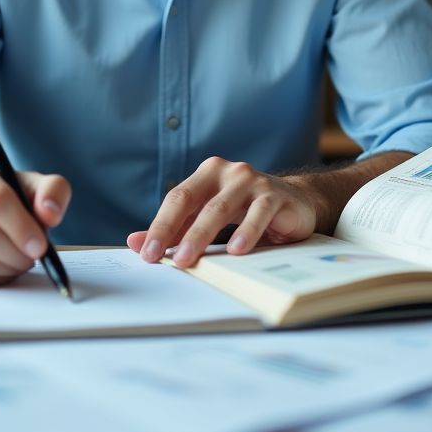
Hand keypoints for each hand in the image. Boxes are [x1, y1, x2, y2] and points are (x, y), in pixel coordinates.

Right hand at [0, 152, 70, 285]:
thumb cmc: (1, 195)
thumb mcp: (29, 183)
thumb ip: (52, 190)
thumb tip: (50, 214)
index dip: (22, 227)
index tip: (40, 245)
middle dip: (17, 253)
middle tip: (34, 256)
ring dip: (9, 267)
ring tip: (20, 258)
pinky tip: (2, 266)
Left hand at [126, 157, 320, 267]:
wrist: (296, 203)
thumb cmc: (246, 211)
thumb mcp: (209, 217)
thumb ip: (176, 229)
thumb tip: (136, 242)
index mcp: (207, 174)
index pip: (177, 198)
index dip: (160, 225)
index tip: (147, 252)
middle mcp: (229, 172)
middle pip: (195, 201)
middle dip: (176, 232)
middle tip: (164, 258)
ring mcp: (253, 181)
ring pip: (222, 208)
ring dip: (202, 235)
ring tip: (190, 259)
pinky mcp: (276, 196)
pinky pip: (258, 213)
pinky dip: (246, 232)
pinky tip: (237, 250)